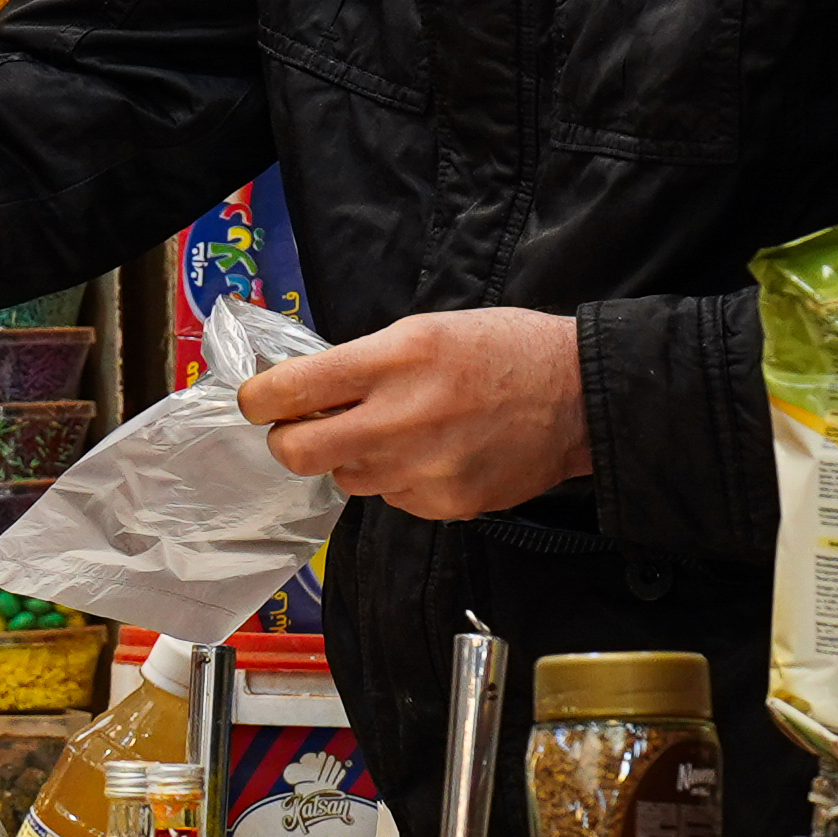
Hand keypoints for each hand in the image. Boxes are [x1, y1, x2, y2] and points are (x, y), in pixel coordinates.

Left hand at [240, 305, 591, 517]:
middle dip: (291, 440)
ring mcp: (421, 470)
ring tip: (398, 432)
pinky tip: (434, 454)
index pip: (288, 390)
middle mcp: (399, 420)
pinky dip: (399, 479)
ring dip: (354, 457)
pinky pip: (392, 497)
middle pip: (296, 452)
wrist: (578, 397)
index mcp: (391, 361)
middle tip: (308, 426)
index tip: (259, 402)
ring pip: (345, 476)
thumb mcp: (423, 331)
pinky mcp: (444, 505)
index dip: (259, 399)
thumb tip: (303, 391)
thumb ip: (359, 363)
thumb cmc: (501, 351)